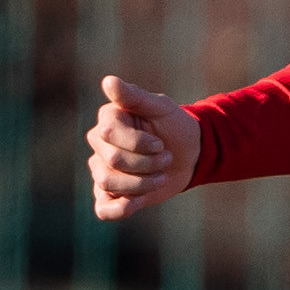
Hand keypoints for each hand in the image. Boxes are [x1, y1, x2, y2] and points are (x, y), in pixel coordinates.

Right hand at [87, 75, 203, 218]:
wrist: (190, 153)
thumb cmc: (174, 125)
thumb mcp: (160, 107)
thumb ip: (134, 96)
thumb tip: (108, 81)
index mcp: (107, 120)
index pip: (109, 133)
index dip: (139, 143)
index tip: (160, 143)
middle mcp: (99, 145)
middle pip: (111, 161)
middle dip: (146, 164)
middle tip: (167, 158)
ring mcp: (103, 170)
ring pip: (108, 184)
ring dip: (142, 184)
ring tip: (161, 176)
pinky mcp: (112, 194)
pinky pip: (103, 208)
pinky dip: (118, 209)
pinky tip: (135, 204)